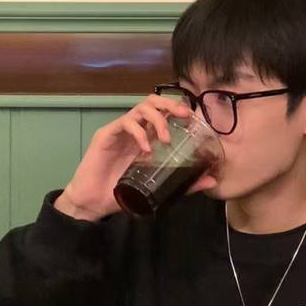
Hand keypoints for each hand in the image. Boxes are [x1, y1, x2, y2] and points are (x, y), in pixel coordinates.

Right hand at [54, 95, 217, 220]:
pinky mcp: (106, 135)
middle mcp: (134, 130)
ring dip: (158, 120)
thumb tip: (212, 180)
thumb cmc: (123, 193)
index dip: (178, 110)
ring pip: (140, 108)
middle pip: (152, 102)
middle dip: (170, 105)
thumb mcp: (159, 188)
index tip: (194, 118)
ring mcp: (120, 131)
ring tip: (166, 139)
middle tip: (184, 116)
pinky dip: (140, 133)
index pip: (163, 113)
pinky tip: (146, 149)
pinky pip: (126, 123)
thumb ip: (184, 184)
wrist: (94, 203)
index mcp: (146, 137)